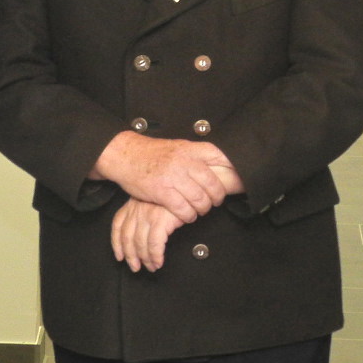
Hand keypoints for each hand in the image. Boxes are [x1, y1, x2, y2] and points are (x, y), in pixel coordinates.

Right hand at [89, 132, 239, 221]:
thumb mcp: (178, 147)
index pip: (219, 156)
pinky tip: (187, 215)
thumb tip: (220, 162)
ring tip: (199, 210)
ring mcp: (173, 177)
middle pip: (212, 184)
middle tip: (214, 201)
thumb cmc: (153, 153)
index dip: (231, 169)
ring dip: (202, 209)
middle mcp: (184, 162)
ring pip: (200, 199)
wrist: (126, 155)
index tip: (236, 178)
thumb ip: (197, 155)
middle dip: (217, 197)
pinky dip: (188, 216)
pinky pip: (183, 209)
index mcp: (190, 149)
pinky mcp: (162, 192)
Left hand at [110, 198, 185, 272]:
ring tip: (152, 267)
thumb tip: (140, 233)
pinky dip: (155, 257)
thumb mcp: (154, 199)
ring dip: (145, 259)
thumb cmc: (174, 194)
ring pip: (140, 244)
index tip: (120, 256)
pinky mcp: (160, 220)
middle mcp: (137, 209)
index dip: (117, 244)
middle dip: (130, 256)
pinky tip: (158, 262)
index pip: (118, 225)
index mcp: (133, 204)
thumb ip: (145, 211)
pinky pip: (154, 245)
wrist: (188, 187)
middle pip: (127, 238)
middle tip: (135, 267)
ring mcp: (148, 215)